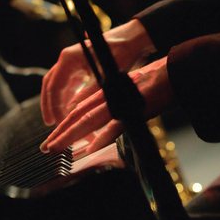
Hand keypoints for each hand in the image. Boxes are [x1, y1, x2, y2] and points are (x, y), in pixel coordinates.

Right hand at [40, 19, 155, 125]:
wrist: (131, 40)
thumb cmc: (119, 54)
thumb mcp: (105, 76)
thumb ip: (88, 93)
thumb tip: (72, 110)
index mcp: (69, 58)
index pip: (54, 86)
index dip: (53, 106)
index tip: (56, 122)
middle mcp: (68, 59)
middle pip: (51, 84)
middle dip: (49, 104)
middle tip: (50, 123)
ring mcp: (73, 63)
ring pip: (58, 85)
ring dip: (58, 102)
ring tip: (60, 121)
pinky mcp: (80, 67)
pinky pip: (69, 84)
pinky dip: (68, 98)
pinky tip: (71, 111)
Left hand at [40, 56, 172, 154]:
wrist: (173, 72)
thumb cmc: (153, 83)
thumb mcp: (128, 95)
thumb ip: (114, 112)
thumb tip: (99, 132)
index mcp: (107, 93)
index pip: (80, 110)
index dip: (64, 125)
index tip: (52, 138)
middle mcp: (110, 96)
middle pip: (80, 116)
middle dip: (61, 133)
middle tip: (46, 148)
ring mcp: (121, 101)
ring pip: (90, 119)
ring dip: (72, 134)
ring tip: (57, 147)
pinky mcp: (134, 108)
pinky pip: (116, 124)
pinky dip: (103, 136)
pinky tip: (91, 147)